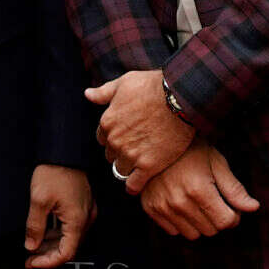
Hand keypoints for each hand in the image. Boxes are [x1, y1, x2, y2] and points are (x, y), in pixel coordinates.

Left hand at [25, 165, 97, 268]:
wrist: (64, 151)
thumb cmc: (55, 171)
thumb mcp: (39, 200)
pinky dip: (58, 234)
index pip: (66, 254)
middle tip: (29, 258)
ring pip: (70, 238)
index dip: (48, 262)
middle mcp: (86, 218)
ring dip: (52, 245)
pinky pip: (71, 227)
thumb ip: (35, 227)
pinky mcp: (82, 206)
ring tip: (33, 246)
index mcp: (77, 220)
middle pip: (69, 248)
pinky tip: (44, 232)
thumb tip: (31, 246)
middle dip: (48, 255)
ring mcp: (86, 212)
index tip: (32, 262)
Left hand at [86, 69, 194, 193]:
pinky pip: (134, 184)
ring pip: (121, 170)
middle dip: (121, 151)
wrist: (180, 98)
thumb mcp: (125, 83)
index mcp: (107, 122)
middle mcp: (115, 141)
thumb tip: (87, 94)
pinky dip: (134, 186)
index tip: (126, 134)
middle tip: (137, 145)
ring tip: (141, 161)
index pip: (103, 138)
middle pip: (111, 154)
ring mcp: (131, 155)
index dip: (114, 136)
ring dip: (129, 166)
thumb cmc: (153, 87)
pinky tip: (139, 182)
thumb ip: (104, 92)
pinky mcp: (148, 166)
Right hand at [137, 141, 260, 239]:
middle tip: (215, 201)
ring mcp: (163, 207)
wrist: (156, 140)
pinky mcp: (152, 209)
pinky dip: (181, 223)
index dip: (234, 215)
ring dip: (200, 223)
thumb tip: (254, 208)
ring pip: (193, 235)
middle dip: (218, 218)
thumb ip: (234, 189)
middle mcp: (180, 202)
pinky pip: (174, 231)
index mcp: (199, 190)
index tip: (231, 205)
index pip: (226, 221)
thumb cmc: (191, 149)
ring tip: (199, 202)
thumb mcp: (216, 163)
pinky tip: (182, 204)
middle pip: (211, 231)